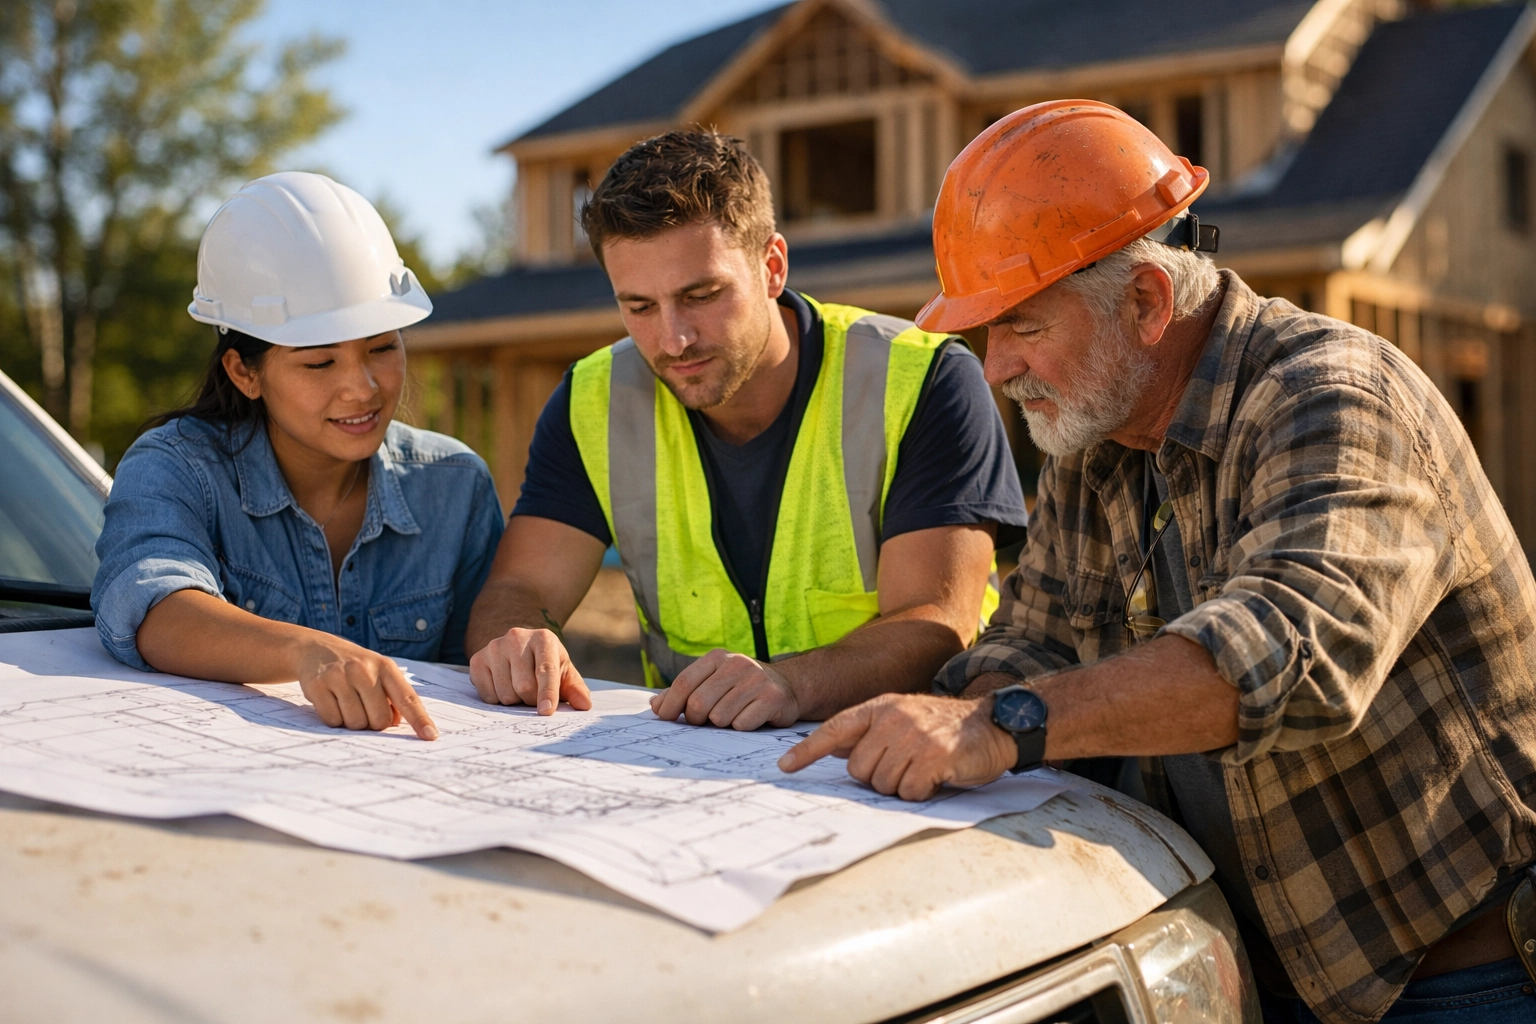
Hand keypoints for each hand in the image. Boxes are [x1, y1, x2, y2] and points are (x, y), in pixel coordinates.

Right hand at [292, 636, 437, 739]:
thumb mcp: (379, 674)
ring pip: (355, 723)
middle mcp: (364, 670)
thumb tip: (396, 724)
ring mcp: (339, 676)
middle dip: (374, 724)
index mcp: (386, 667)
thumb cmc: (355, 668)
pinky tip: (331, 702)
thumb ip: (393, 697)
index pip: (407, 698)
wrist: (315, 649)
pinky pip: (332, 720)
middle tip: (364, 709)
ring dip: (352, 722)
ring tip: (346, 703)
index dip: (419, 719)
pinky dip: (334, 719)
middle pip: (379, 720)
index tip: (430, 735)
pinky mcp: (317, 685)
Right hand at [468, 627, 592, 714]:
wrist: (517, 647)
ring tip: (518, 688)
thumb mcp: (564, 672)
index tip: (546, 711)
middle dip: (531, 700)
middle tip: (534, 696)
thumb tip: (584, 705)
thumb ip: (575, 689)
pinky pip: (488, 696)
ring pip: (505, 694)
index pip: (546, 671)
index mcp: (543, 639)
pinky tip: (503, 686)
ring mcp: (494, 647)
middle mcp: (517, 638)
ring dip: (515, 702)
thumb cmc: (545, 664)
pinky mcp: (477, 660)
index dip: (547, 693)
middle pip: (524, 687)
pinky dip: (498, 700)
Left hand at [650, 648, 799, 729]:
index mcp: (717, 658)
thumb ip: (683, 692)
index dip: (670, 705)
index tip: (663, 718)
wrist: (787, 686)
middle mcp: (737, 664)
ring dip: (722, 724)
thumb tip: (655, 705)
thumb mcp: (712, 682)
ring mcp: (756, 680)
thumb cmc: (740, 688)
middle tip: (705, 721)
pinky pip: (742, 724)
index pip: (683, 683)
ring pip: (719, 717)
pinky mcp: (773, 697)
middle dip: (696, 719)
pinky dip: (741, 727)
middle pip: (698, 703)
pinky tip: (750, 718)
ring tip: (733, 716)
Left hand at [777, 693, 1015, 799]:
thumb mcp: (902, 720)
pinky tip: (936, 776)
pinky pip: (909, 791)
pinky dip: (921, 792)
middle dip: (878, 777)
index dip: (808, 750)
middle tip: (904, 767)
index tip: (785, 767)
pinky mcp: (934, 757)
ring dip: (901, 786)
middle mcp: (894, 718)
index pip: (835, 728)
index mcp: (881, 707)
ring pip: (882, 783)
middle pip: (859, 769)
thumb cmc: (942, 728)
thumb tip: (836, 751)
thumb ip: (870, 734)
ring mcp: (914, 736)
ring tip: (922, 769)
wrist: (991, 725)